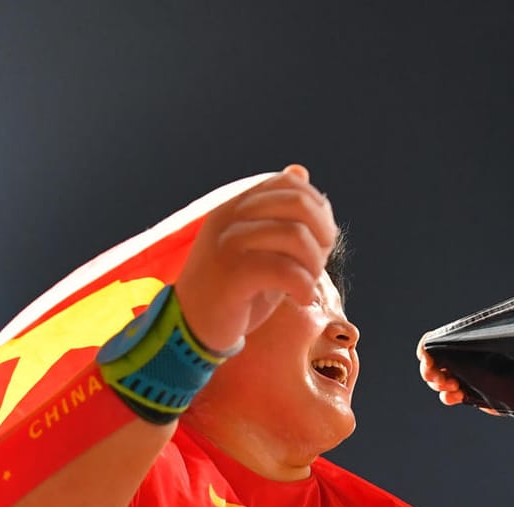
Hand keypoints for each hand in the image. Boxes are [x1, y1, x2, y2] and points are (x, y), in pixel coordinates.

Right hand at [175, 165, 337, 352]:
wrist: (192, 327)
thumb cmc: (234, 291)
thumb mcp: (262, 247)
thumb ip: (283, 215)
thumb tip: (299, 172)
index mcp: (237, 205)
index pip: (290, 184)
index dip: (318, 210)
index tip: (319, 242)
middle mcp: (230, 216)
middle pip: (299, 203)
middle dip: (322, 235)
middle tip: (316, 265)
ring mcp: (228, 242)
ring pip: (296, 235)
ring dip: (314, 266)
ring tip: (305, 286)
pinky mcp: (231, 273)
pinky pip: (286, 270)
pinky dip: (304, 287)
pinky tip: (300, 300)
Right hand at [416, 336, 502, 413]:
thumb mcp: (493, 347)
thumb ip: (471, 346)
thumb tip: (449, 345)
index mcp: (464, 341)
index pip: (433, 341)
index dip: (426, 350)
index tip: (429, 359)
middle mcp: (461, 356)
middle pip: (431, 363)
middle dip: (431, 372)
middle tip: (443, 378)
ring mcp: (465, 375)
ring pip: (437, 381)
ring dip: (440, 385)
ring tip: (455, 386)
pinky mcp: (471, 392)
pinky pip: (449, 396)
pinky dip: (449, 397)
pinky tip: (459, 396)